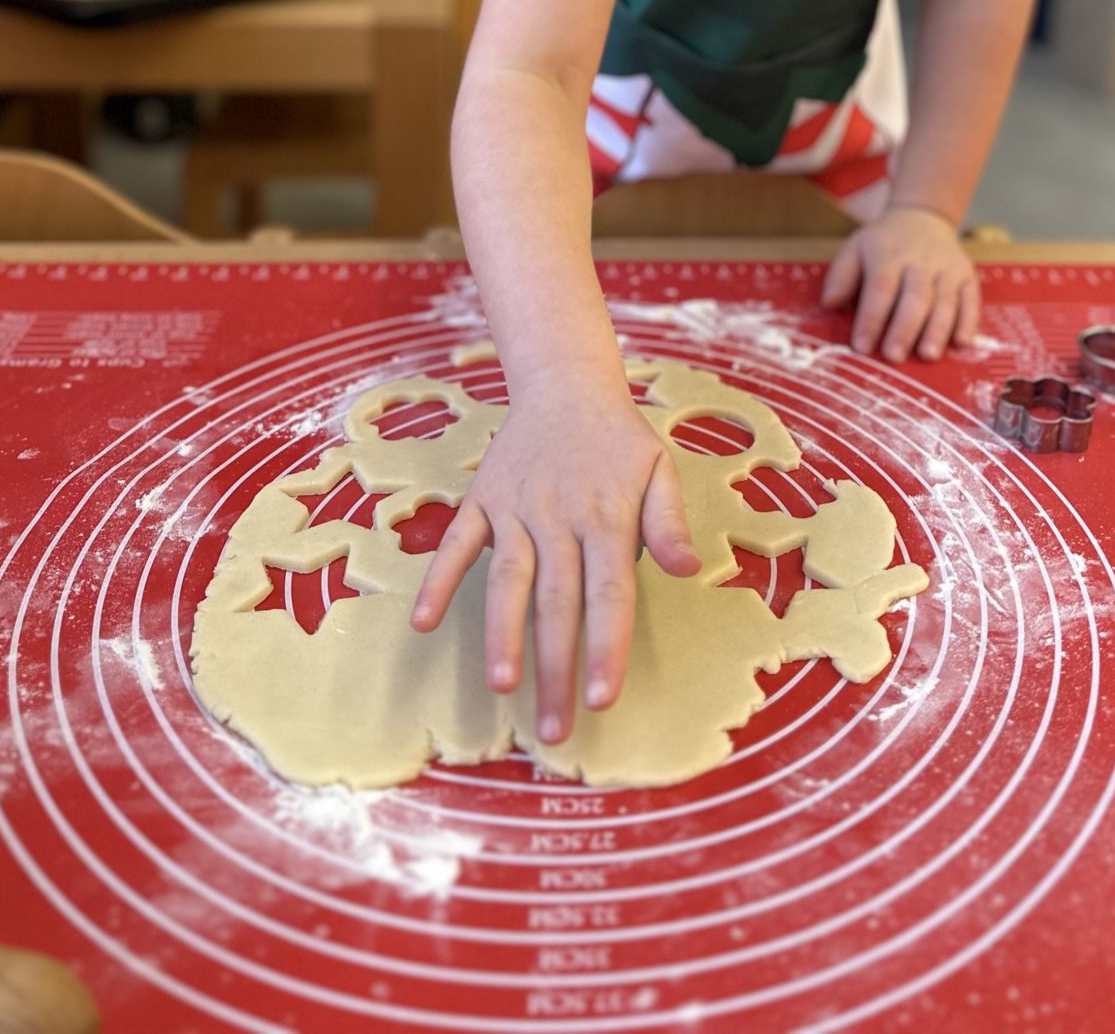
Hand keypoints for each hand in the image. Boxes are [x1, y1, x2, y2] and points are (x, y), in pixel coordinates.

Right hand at [409, 375, 699, 742]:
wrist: (565, 385)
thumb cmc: (619, 440)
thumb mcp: (659, 468)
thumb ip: (669, 522)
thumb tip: (691, 568)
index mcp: (606, 517)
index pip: (609, 593)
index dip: (606, 646)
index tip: (604, 697)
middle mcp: (559, 518)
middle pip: (557, 602)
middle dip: (556, 667)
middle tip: (555, 728)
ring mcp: (516, 509)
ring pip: (508, 580)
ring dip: (502, 633)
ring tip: (502, 685)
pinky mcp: (482, 499)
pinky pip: (457, 543)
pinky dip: (440, 579)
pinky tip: (424, 621)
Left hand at [821, 206, 979, 362]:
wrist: (923, 217)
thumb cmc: (883, 244)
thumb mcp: (855, 249)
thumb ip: (841, 276)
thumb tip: (829, 303)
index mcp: (887, 254)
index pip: (879, 287)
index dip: (871, 318)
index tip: (861, 346)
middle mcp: (919, 261)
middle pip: (914, 296)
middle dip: (904, 328)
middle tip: (894, 357)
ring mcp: (947, 268)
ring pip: (944, 300)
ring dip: (937, 329)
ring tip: (928, 355)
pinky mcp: (967, 275)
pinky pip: (970, 299)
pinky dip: (968, 322)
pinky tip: (961, 344)